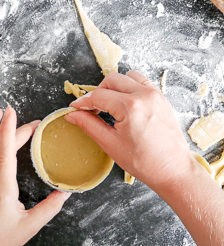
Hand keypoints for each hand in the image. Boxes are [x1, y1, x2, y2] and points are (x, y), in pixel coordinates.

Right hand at [65, 71, 192, 187]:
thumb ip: (89, 125)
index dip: (83, 102)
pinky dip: (129, 87)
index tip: (75, 108)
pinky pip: (141, 82)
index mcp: (130, 107)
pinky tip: (125, 103)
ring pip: (127, 76)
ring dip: (114, 87)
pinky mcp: (161, 98)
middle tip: (92, 109)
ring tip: (109, 105)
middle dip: (97, 92)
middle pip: (111, 80)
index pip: (98, 96)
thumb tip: (73, 115)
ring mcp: (155, 94)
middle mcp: (144, 95)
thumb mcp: (110, 144)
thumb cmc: (143, 161)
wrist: (173, 169)